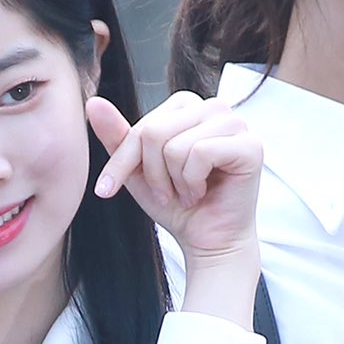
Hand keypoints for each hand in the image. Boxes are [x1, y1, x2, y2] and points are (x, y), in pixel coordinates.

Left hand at [88, 91, 261, 264]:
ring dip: (174, 182)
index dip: (122, 162)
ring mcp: (236, 123)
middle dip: (151, 174)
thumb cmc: (176, 204)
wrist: (206, 240)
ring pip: (176, 146)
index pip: (141, 126)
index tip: (108, 189)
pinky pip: (201, 153)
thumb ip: (117, 137)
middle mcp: (213, 108)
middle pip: (154, 132)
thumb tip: (93, 103)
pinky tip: (204, 191)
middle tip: (167, 193)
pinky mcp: (250, 145)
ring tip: (188, 192)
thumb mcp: (136, 171)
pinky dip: (193, 182)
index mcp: (187, 107)